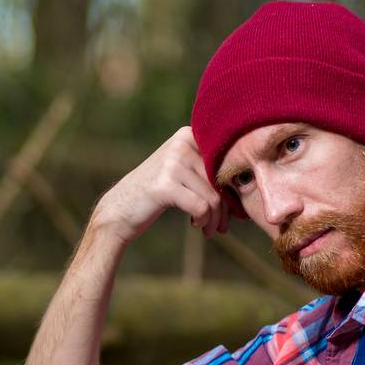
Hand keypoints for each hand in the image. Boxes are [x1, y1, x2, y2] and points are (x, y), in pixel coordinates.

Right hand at [91, 126, 230, 244]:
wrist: (117, 211)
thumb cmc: (155, 195)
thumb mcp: (180, 171)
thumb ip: (206, 168)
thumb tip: (247, 182)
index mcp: (187, 135)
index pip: (224, 162)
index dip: (231, 188)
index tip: (230, 210)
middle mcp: (180, 143)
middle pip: (220, 181)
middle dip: (224, 209)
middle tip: (222, 227)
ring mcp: (172, 163)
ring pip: (213, 197)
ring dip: (215, 219)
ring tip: (209, 230)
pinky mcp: (165, 185)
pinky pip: (201, 206)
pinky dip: (203, 221)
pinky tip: (196, 226)